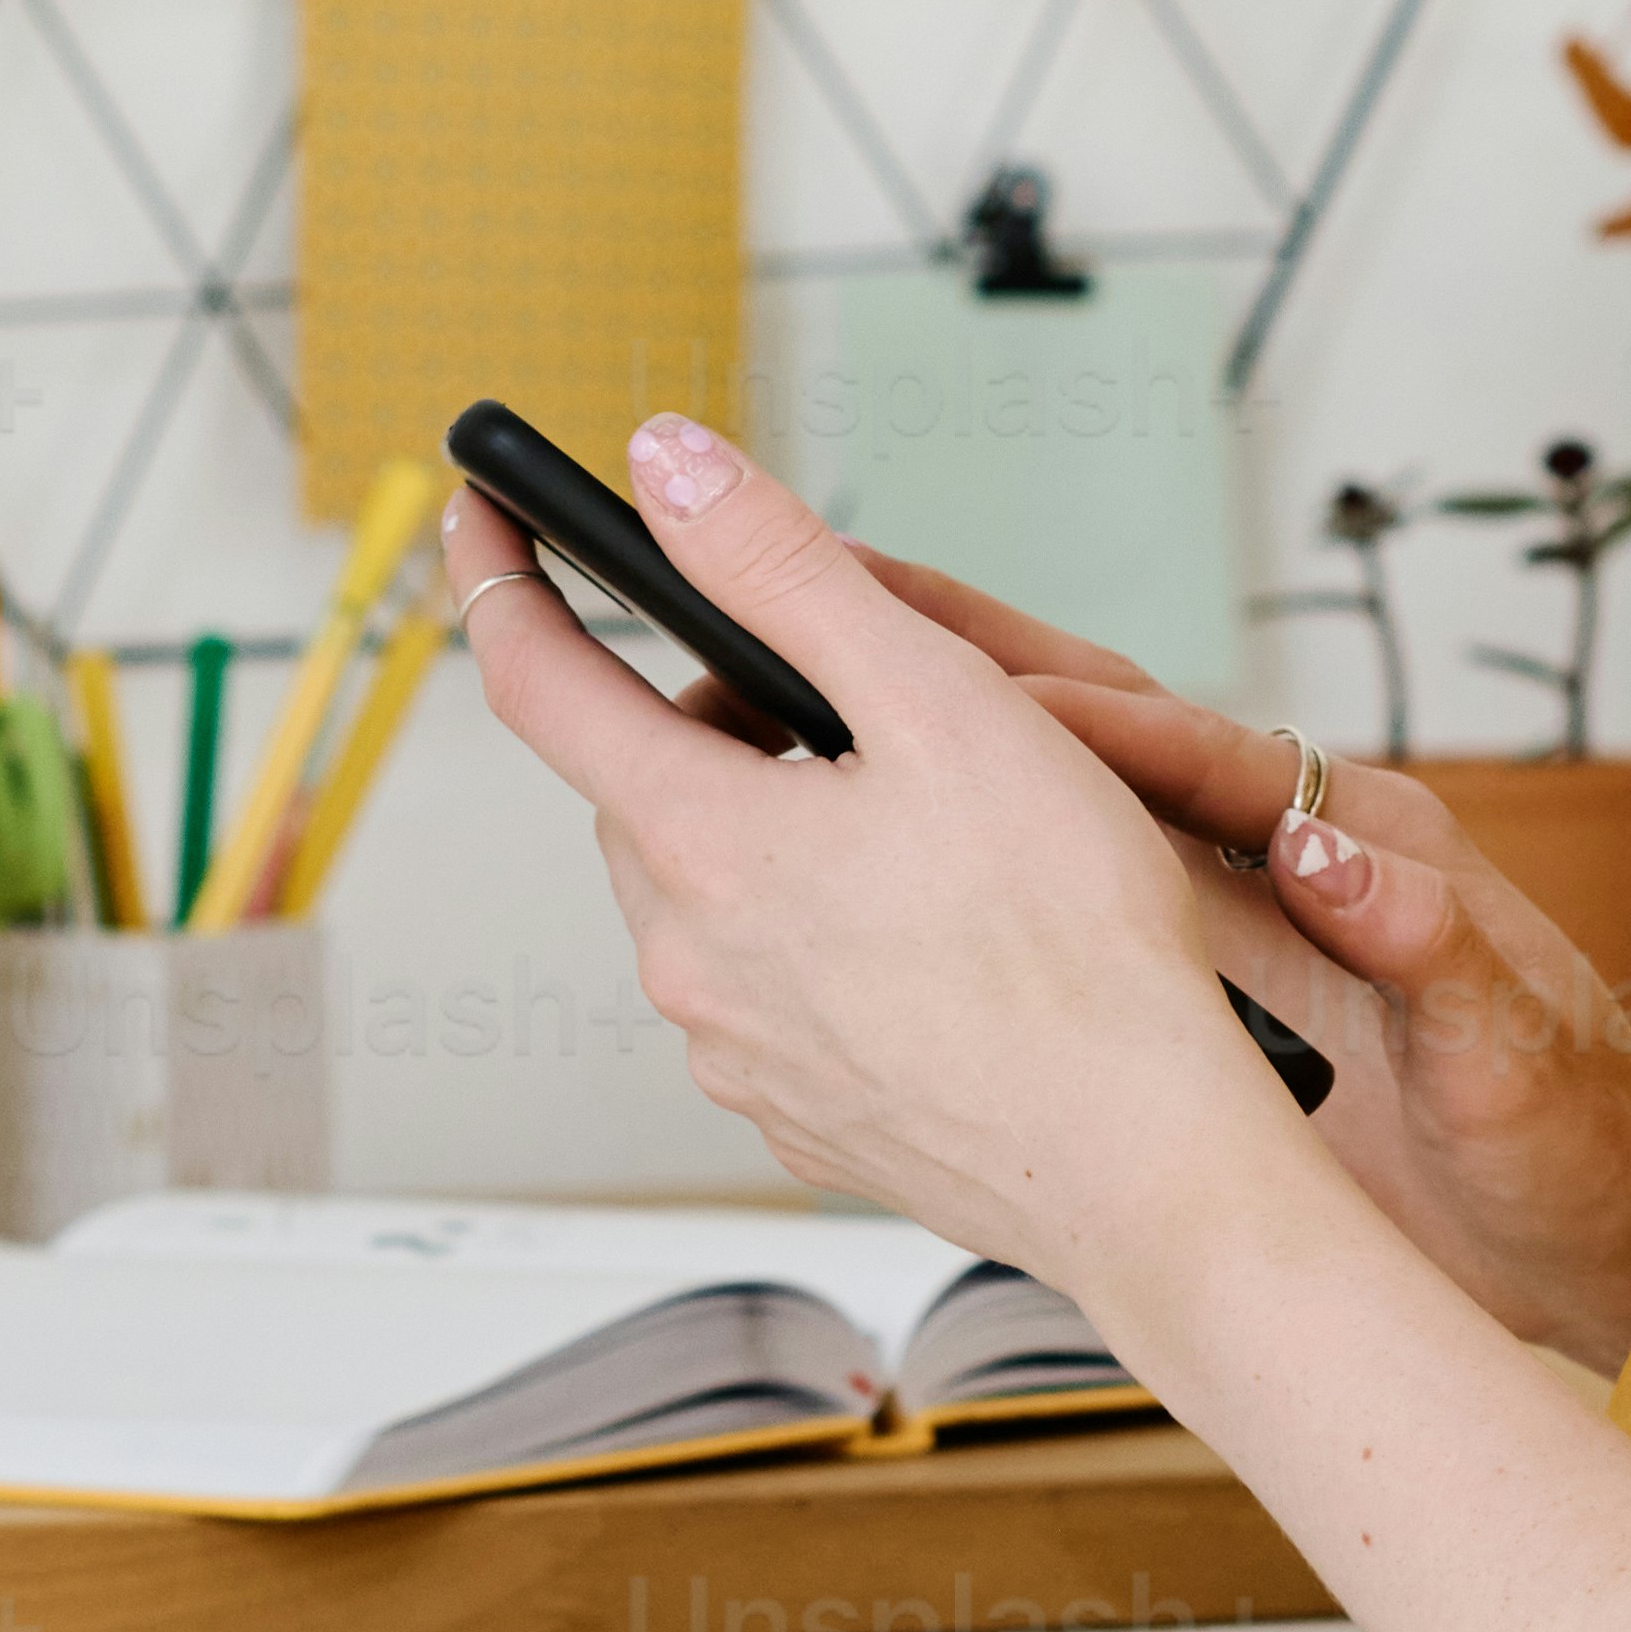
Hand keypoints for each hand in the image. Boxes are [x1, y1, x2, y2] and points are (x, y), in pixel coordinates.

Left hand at [447, 429, 1332, 1306]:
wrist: (1144, 1162)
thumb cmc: (1070, 946)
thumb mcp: (937, 697)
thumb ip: (787, 569)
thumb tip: (668, 469)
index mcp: (702, 844)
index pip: (541, 682)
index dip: (503, 578)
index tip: (486, 512)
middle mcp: (689, 961)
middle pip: (645, 793)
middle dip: (712, 725)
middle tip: (844, 700)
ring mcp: (740, 1054)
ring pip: (711, 900)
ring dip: (773, 839)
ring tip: (921, 827)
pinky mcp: (801, 1119)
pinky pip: (772, 995)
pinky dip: (821, 941)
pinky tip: (936, 937)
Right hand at [854, 559, 1630, 1371]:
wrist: (1591, 1241)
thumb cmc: (1572, 1141)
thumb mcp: (1513, 1050)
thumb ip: (1433, 945)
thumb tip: (1330, 852)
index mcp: (1374, 848)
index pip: (1211, 761)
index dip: (1093, 723)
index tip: (976, 692)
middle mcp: (1300, 860)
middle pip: (1127, 739)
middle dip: (993, 674)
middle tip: (856, 608)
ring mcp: (1247, 924)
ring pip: (1085, 812)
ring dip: (971, 755)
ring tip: (834, 708)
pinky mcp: (1214, 995)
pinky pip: (1084, 911)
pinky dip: (990, 873)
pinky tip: (893, 872)